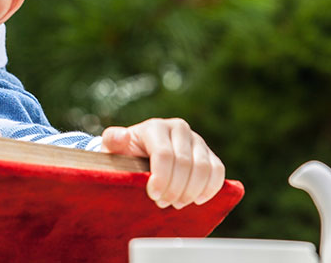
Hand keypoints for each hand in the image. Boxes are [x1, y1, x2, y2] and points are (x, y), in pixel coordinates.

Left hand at [100, 118, 225, 208]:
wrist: (140, 153)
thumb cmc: (125, 154)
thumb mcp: (113, 147)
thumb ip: (113, 140)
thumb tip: (121, 137)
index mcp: (155, 127)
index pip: (164, 154)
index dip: (161, 179)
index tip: (153, 195)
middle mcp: (179, 128)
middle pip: (185, 164)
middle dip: (174, 189)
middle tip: (162, 203)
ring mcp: (196, 140)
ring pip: (203, 168)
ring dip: (191, 192)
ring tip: (176, 203)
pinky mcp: (209, 154)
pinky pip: (218, 171)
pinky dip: (210, 188)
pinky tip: (197, 200)